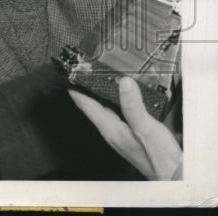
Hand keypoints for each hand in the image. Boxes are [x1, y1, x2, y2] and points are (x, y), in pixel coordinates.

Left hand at [68, 76, 182, 180]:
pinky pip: (119, 112)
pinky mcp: (132, 133)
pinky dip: (117, 100)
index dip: (75, 89)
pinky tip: (123, 93)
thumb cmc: (159, 157)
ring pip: (106, 108)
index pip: (85, 105)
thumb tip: (123, 82)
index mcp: (109, 128)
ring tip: (100, 75)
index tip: (68, 73)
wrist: (175, 175)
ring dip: (102, 93)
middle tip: (84, 69)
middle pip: (93, 105)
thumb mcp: (145, 127)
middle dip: (86, 87)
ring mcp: (121, 132)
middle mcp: (111, 130)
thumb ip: (133, 105)